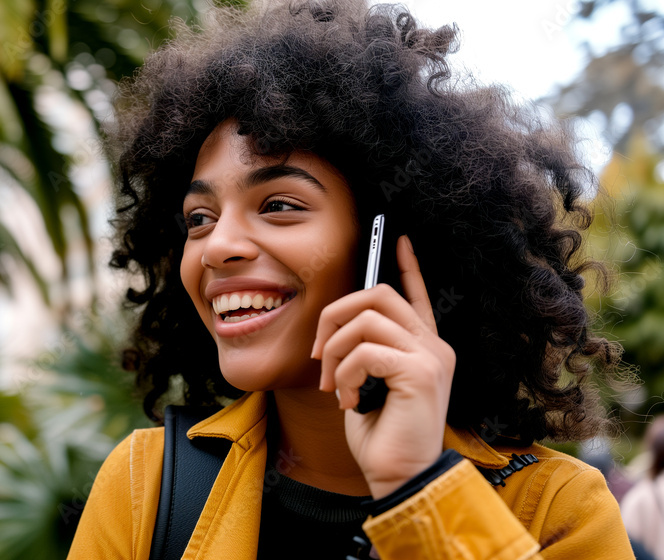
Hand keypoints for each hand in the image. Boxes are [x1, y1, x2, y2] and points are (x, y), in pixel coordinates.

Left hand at [309, 235, 455, 498]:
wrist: (400, 479)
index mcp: (423, 349)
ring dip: (333, 352)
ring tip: (332, 387)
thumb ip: (361, 354)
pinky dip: (343, 375)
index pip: (416, 295)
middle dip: (334, 315)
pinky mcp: (420, 372)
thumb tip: (336, 330)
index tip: (396, 238)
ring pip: (365, 321)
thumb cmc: (381, 438)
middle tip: (318, 353)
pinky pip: (364, 352)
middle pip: (378, 294)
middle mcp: (434, 347)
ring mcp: (431, 357)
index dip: (406, 265)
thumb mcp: (365, 386)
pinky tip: (346, 402)